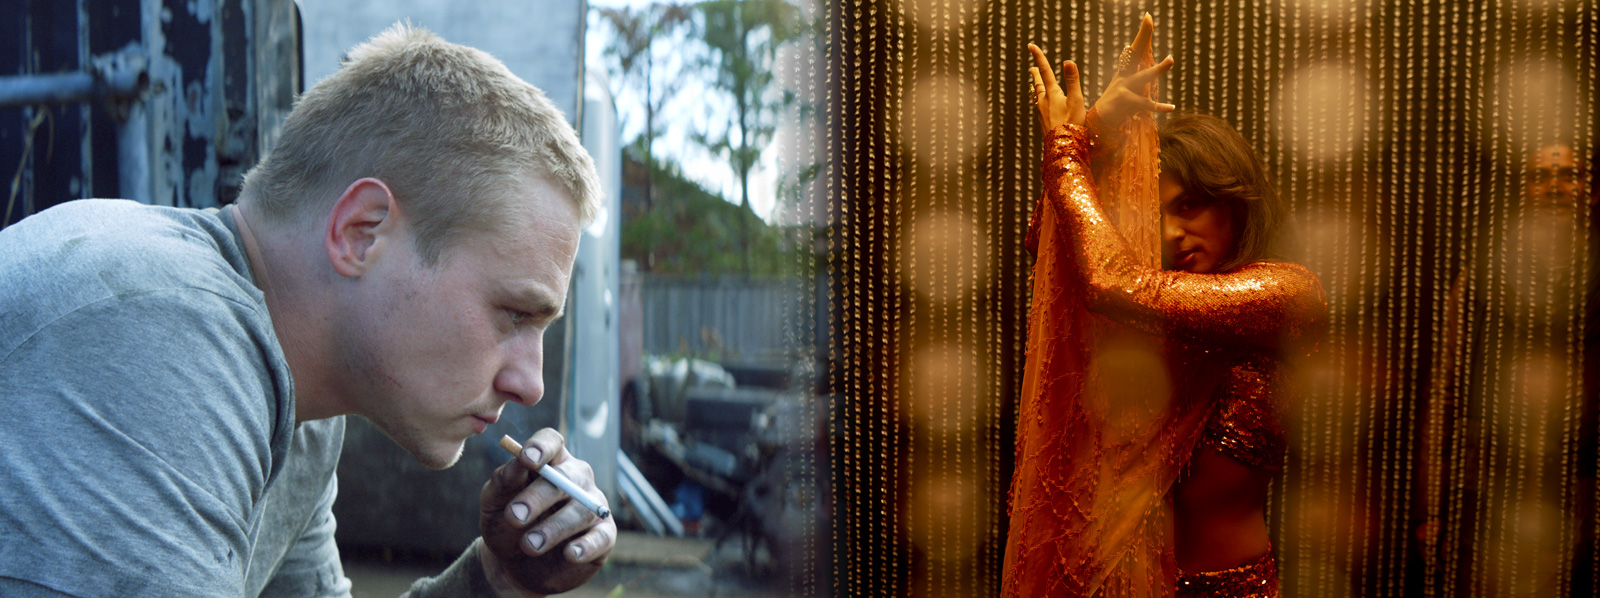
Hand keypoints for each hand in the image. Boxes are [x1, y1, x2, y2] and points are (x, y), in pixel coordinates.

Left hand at [479, 428, 616, 595]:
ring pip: (581, 510)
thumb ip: (503, 481)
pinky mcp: (604, 535)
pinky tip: (569, 553)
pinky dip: (585, 546)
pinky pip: (601, 537)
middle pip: (567, 477)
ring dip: (554, 528)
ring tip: (529, 546)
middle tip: (514, 517)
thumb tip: (517, 464)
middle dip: (539, 497)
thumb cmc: (506, 526)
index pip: (552, 442)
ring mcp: (593, 506)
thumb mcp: (494, 503)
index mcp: (548, 463)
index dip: (542, 447)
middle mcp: (576, 478)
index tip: (526, 460)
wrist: (514, 567)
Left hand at [1027, 43, 1085, 135]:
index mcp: (1052, 94)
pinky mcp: (1043, 123)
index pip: (1045, 71)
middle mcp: (1043, 102)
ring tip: (1037, 84)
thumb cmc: (1072, 124)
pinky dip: (1042, 101)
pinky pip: (1040, 108)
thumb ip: (1072, 80)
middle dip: (1037, 74)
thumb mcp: (1076, 100)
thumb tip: (1067, 61)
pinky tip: (1044, 107)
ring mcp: (1042, 113)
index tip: (1031, 46)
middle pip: (1039, 84)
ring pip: (1038, 96)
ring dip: (1038, 88)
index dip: (1039, 57)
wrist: (1063, 148)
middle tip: (1032, 67)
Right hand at [1089, 14, 1175, 129]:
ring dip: (1157, 68)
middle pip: (1135, 53)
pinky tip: (1171, 106)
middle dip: (1143, 36)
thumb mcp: (1122, 87)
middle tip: (1149, 20)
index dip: (1143, 34)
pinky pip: (1146, 104)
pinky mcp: (1125, 102)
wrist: (1096, 125)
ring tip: (1170, 59)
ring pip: (1143, 76)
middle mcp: (1123, 78)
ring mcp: (1123, 88)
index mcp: (1124, 74)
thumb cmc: (1112, 108)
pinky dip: (1159, 107)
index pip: (1135, 49)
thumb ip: (1129, 69)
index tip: (1149, 17)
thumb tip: (1128, 47)